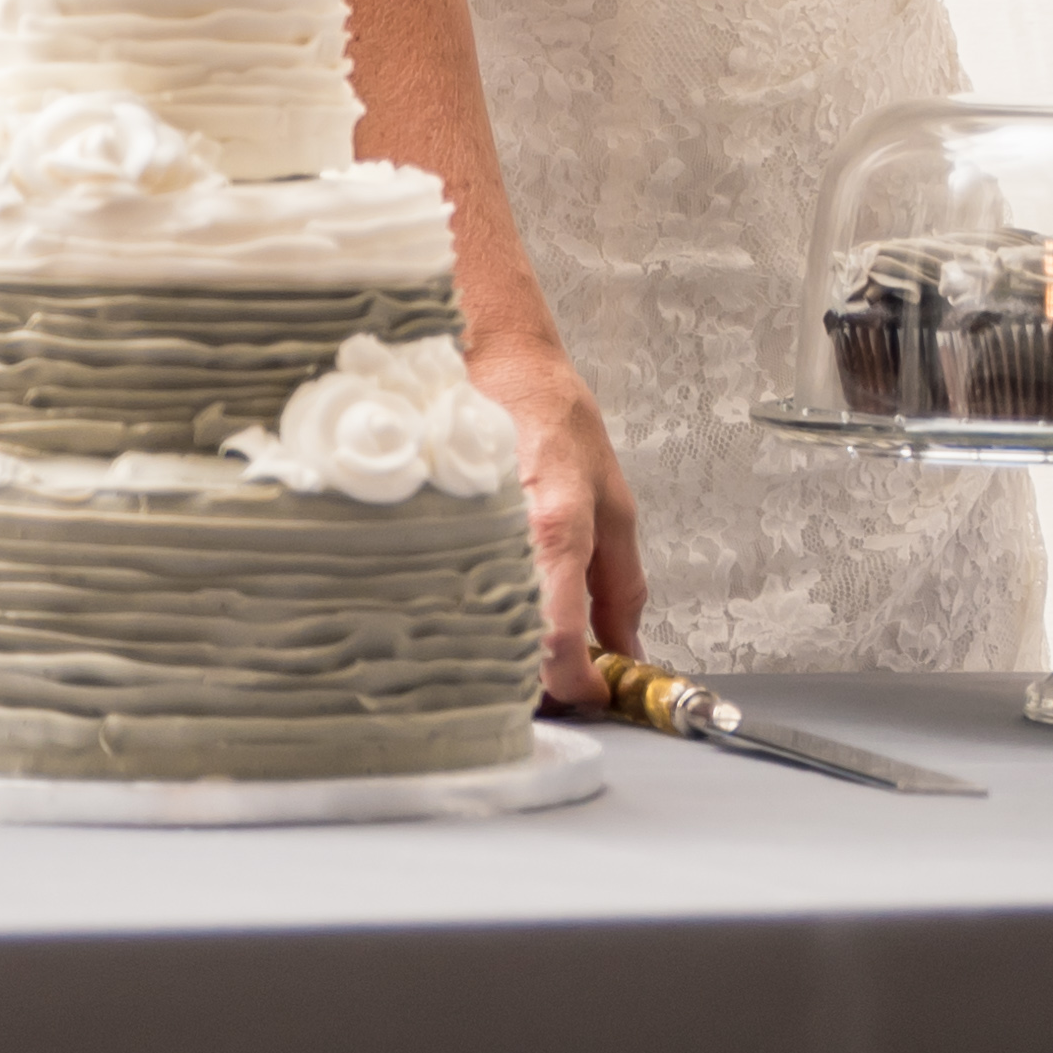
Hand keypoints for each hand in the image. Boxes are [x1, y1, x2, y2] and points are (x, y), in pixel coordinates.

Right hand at [462, 329, 645, 709]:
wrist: (494, 357)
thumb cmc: (551, 417)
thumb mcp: (612, 503)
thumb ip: (621, 586)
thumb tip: (628, 650)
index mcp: (555, 526)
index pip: (555, 637)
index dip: (574, 686)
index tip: (590, 695)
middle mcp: (501, 533)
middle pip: (505, 645)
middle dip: (532, 684)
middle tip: (554, 688)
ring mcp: (455, 531)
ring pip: (469, 628)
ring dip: (497, 656)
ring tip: (519, 652)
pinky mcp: (424, 527)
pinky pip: (440, 596)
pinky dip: (465, 621)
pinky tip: (479, 615)